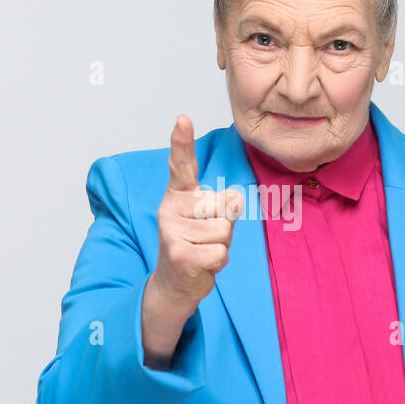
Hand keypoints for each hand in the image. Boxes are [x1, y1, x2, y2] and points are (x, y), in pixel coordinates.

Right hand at [141, 115, 243, 367]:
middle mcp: (170, 209)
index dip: (182, 142)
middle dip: (224, 227)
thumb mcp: (212, 220)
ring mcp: (172, 232)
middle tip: (206, 239)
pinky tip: (202, 265)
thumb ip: (224, 204)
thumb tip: (235, 197)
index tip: (182, 119)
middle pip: (222, 206)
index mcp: (178, 195)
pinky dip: (218, 263)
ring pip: (223, 231)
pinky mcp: (179, 254)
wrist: (176, 284)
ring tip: (204, 251)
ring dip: (222, 246)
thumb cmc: (197, 245)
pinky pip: (220, 252)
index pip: (181, 165)